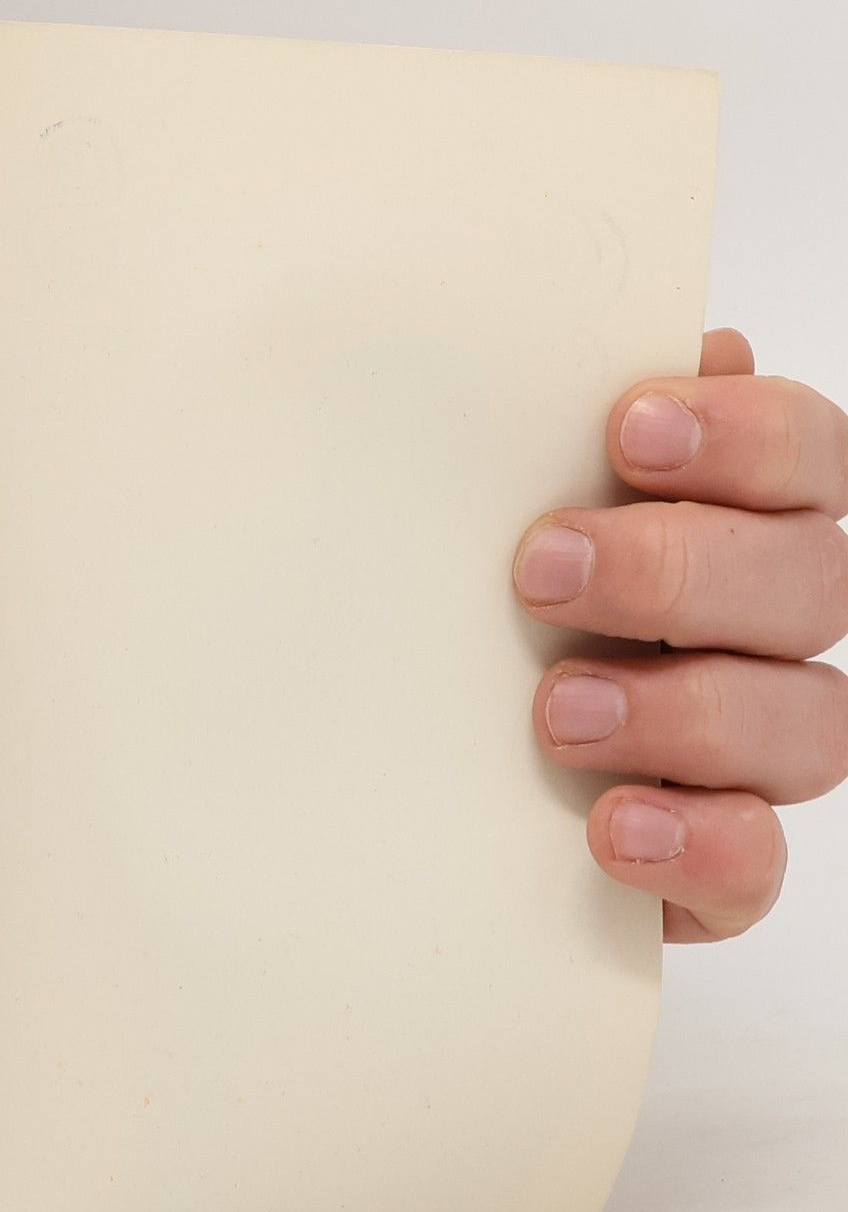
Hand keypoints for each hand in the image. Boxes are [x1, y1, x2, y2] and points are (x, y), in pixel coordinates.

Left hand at [515, 328, 847, 939]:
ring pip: (808, 723)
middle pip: (816, 579)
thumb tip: (626, 347)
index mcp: (731, 522)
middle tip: (543, 571)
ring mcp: (751, 755)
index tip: (627, 429)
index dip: (745, 434)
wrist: (405, 789)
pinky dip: (698, 844)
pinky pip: (757, 865)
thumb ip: (537, 441)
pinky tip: (612, 826)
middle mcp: (762, 632)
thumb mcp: (471, 521)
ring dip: (686, 709)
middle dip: (682, 567)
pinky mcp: (716, 864)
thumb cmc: (461, 619)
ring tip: (558, 710)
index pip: (805, 453)